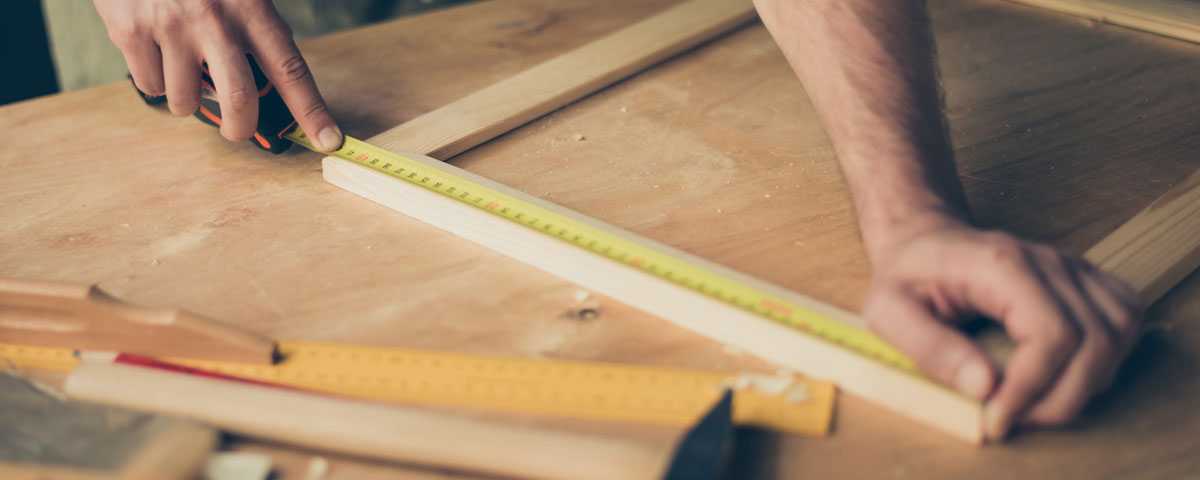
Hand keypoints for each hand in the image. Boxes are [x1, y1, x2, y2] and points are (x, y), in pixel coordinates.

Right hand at [94, 0, 342, 150]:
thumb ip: (258, 33)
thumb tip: (275, 88)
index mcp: (251, 8)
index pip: (290, 69)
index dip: (311, 110)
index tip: (328, 139)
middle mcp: (213, 19)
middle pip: (239, 100)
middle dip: (240, 128)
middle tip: (237, 128)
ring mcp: (170, 26)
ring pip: (185, 102)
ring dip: (188, 99)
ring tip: (186, 70)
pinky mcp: (131, 32)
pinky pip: (150, 86)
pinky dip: (157, 81)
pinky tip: (158, 52)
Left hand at [861, 218, 1142, 440]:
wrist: (924, 241)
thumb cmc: (907, 275)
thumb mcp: (888, 310)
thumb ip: (929, 346)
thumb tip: (983, 386)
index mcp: (1000, 265)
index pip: (1051, 333)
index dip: (1032, 387)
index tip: (998, 415)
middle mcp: (1048, 262)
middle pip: (1095, 341)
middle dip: (1060, 398)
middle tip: (1014, 416)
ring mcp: (1073, 268)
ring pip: (1118, 334)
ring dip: (1086, 384)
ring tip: (1036, 400)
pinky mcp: (1085, 280)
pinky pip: (1124, 321)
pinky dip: (1107, 358)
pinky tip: (1066, 375)